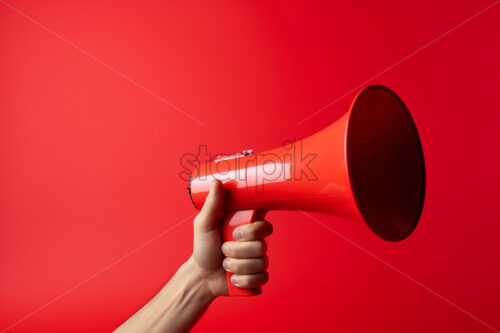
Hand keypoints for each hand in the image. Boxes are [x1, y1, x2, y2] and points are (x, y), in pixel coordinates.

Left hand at [191, 179, 272, 295]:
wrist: (201, 275)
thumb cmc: (203, 247)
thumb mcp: (205, 224)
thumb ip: (212, 204)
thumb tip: (216, 181)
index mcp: (246, 226)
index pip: (264, 221)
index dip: (258, 226)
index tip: (245, 226)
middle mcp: (256, 241)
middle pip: (262, 243)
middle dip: (239, 248)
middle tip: (224, 247)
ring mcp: (259, 259)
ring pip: (260, 261)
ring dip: (237, 265)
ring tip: (224, 263)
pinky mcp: (258, 276)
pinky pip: (261, 277)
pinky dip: (243, 279)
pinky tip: (233, 277)